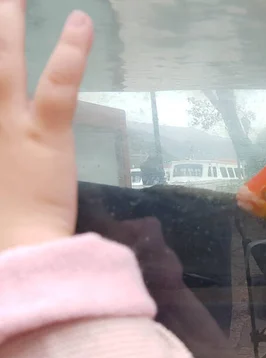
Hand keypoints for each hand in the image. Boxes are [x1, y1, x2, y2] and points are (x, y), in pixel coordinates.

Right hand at [0, 2, 92, 251]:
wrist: (16, 250)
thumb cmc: (2, 224)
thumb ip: (2, 152)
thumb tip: (7, 144)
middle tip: (0, 4)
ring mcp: (7, 122)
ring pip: (4, 61)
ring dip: (8, 23)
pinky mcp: (46, 132)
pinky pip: (58, 85)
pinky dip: (70, 53)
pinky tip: (81, 23)